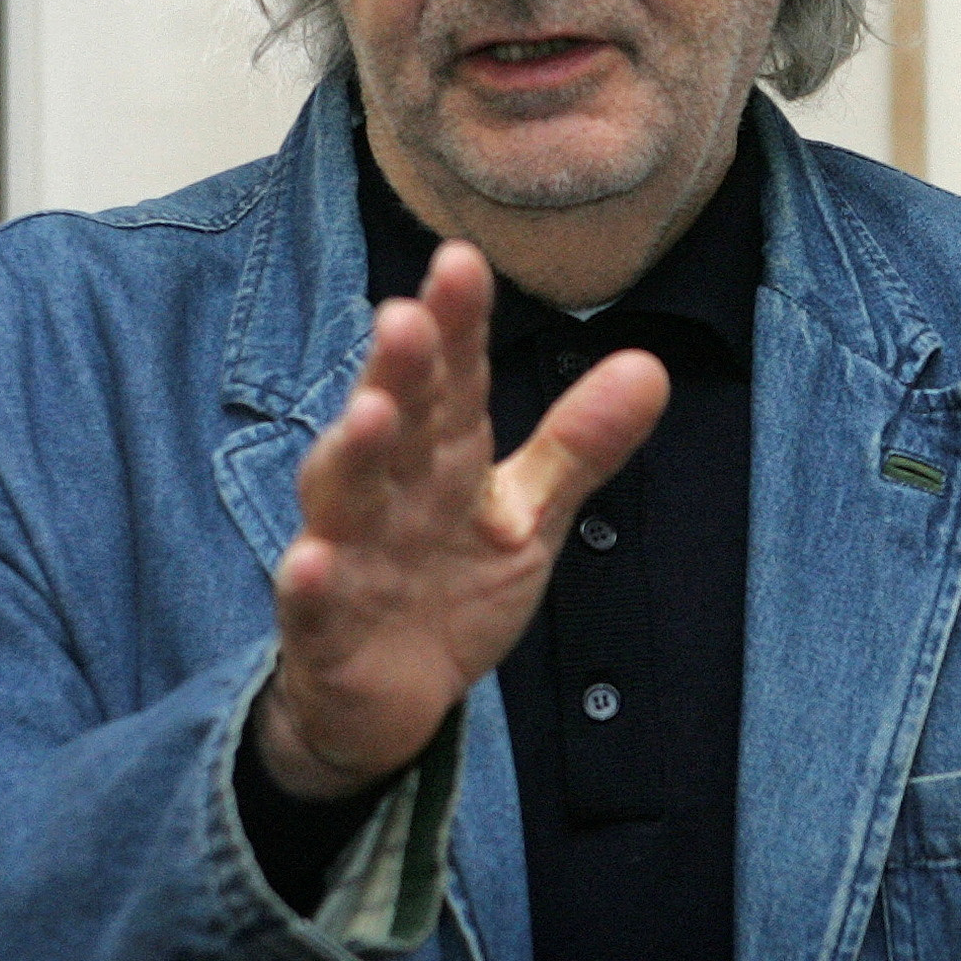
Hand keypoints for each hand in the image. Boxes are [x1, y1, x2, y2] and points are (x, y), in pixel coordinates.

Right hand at [255, 240, 666, 798]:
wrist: (389, 700)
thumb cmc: (450, 584)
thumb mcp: (528, 514)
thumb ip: (579, 444)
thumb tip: (651, 365)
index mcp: (442, 455)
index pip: (453, 379)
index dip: (457, 324)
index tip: (461, 261)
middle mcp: (388, 489)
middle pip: (395, 419)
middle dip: (400, 369)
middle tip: (407, 315)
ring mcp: (348, 554)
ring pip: (342, 495)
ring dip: (351, 453)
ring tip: (369, 413)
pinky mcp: (322, 628)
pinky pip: (310, 603)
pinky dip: (309, 582)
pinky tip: (312, 561)